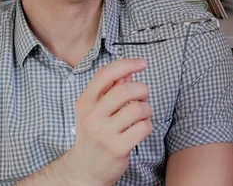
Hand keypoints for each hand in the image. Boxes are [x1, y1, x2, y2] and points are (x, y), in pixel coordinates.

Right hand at [63, 58, 152, 185]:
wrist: (85, 169)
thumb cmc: (94, 135)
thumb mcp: (95, 110)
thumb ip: (111, 90)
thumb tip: (129, 72)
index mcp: (85, 102)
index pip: (105, 74)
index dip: (126, 64)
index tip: (142, 63)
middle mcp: (92, 116)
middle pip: (124, 90)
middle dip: (142, 89)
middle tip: (143, 96)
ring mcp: (104, 133)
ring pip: (137, 109)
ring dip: (147, 109)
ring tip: (142, 114)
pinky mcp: (117, 148)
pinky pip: (143, 127)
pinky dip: (147, 125)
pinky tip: (140, 129)